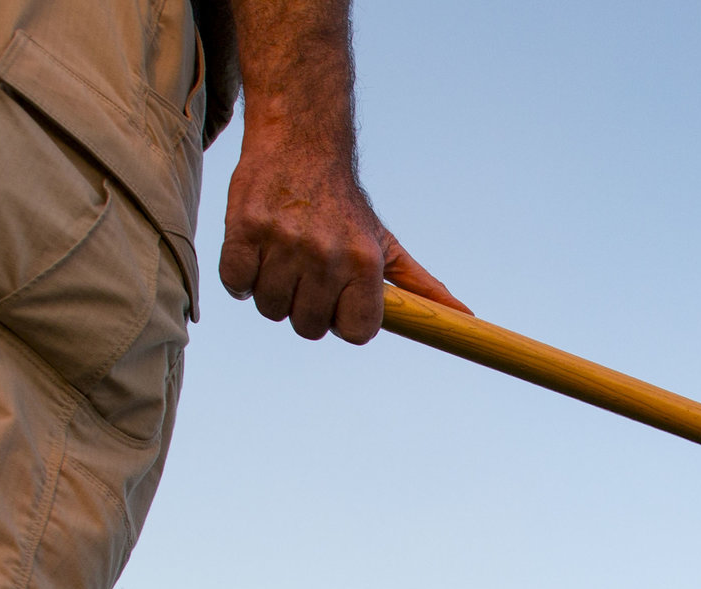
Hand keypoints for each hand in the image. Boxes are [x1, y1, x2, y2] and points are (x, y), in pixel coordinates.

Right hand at [218, 116, 464, 341]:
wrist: (301, 144)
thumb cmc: (344, 208)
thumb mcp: (386, 245)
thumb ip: (421, 287)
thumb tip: (465, 318)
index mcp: (365, 262)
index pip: (357, 333)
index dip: (345, 321)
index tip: (339, 299)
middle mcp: (327, 254)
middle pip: (310, 327)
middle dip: (307, 308)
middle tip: (307, 275)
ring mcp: (284, 242)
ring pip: (271, 309)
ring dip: (273, 293)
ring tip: (283, 259)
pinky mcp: (244, 230)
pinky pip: (236, 286)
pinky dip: (241, 278)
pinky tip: (256, 254)